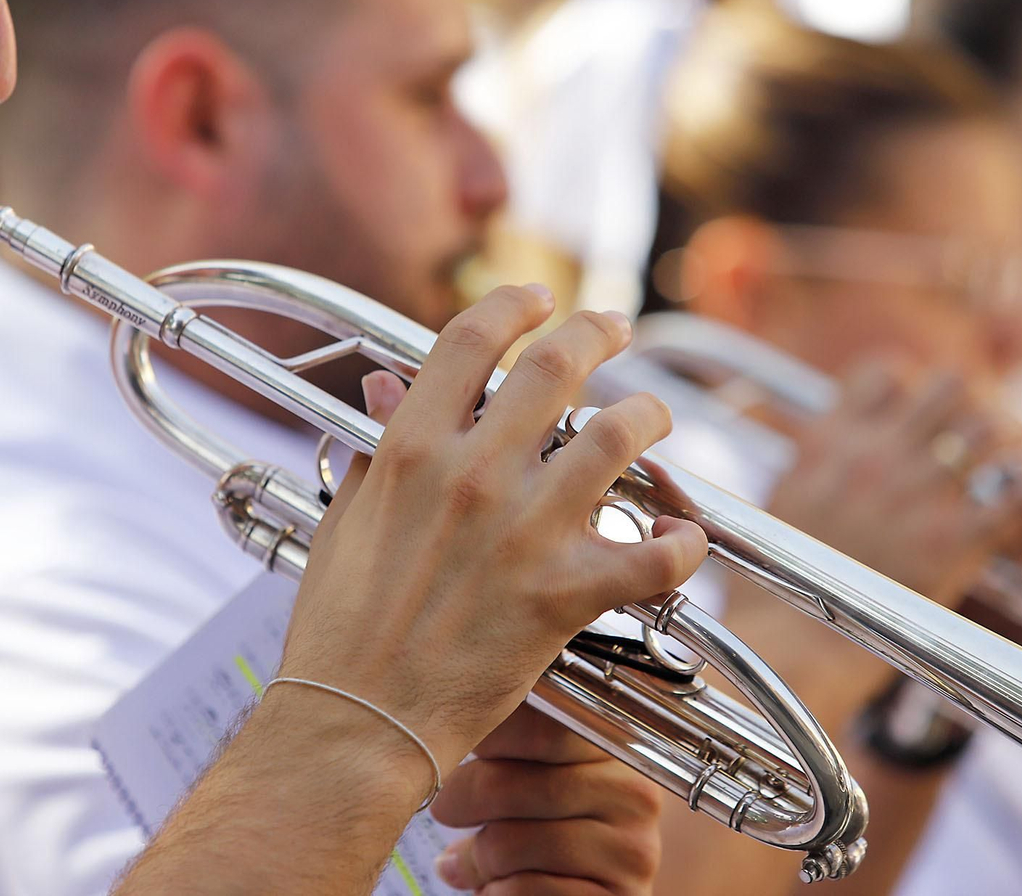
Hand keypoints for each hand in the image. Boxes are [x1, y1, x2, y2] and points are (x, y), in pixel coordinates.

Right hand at [280, 285, 708, 791]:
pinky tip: (681, 537)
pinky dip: (680, 543)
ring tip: (653, 415)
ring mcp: (524, 533)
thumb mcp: (347, 520)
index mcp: (413, 451)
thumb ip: (379, 448)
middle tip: (614, 327)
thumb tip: (387, 388)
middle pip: (557, 366)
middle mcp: (474, 475)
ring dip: (648, 415)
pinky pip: (653, 556)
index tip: (537, 298)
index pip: (471, 340)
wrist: (356, 722)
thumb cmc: (340, 629)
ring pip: (619, 438)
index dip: (513, 305)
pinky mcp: (564, 596)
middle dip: (596, 331)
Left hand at [430, 706, 661, 894]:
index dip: (484, 732)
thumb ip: (510, 748)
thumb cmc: (549, 827)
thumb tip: (440, 730)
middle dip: (464, 796)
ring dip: (476, 856)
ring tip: (465, 860)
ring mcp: (629, 852)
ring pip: (512, 844)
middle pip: (514, 784)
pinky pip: (525, 891)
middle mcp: (632, 794)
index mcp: (614, 746)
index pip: (540, 725)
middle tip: (445, 807)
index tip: (450, 740)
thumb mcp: (538, 779)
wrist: (586, 893)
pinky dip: (495, 892)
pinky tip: (494, 888)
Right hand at [767, 360, 1021, 607]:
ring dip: (1007, 441)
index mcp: (831, 440)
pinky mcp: (951, 540)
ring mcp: (917, 494)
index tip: (919, 409)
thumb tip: (843, 440)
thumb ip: (819, 458)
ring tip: (1010, 465)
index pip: (885, 371)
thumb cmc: (781, 578)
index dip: (911, 385)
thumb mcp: (786, 495)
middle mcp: (876, 454)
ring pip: (990, 427)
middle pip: (949, 387)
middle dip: (970, 407)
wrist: (786, 637)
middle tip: (976, 440)